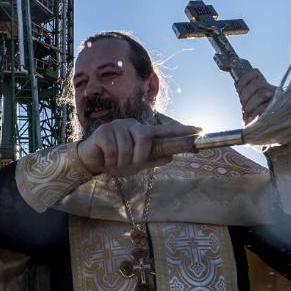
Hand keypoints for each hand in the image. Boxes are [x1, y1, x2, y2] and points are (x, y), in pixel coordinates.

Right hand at [76, 119, 200, 176]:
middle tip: (132, 164)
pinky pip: (113, 149)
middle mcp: (132, 125)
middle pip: (145, 137)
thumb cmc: (115, 160)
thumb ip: (152, 160)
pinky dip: (110, 161)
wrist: (91, 161)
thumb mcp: (136, 164)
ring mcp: (117, 126)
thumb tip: (171, 157)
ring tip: (115, 164)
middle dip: (140, 156)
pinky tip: (106, 161)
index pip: (164, 130)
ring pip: (127, 147)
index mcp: (142, 133)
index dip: (181, 130)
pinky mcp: (104, 131)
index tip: (199, 129)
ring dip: (121, 162)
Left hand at [235, 69, 276, 123]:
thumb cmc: (254, 116)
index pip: (255, 73)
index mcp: (263, 86)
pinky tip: (253, 117)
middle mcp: (271, 89)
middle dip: (246, 94)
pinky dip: (256, 112)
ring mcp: (276, 98)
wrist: (261, 131)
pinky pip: (266, 106)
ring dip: (251, 103)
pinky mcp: (278, 108)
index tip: (238, 88)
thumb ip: (243, 92)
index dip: (245, 78)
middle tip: (242, 104)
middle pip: (256, 84)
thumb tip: (236, 82)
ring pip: (262, 93)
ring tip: (248, 112)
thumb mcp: (247, 102)